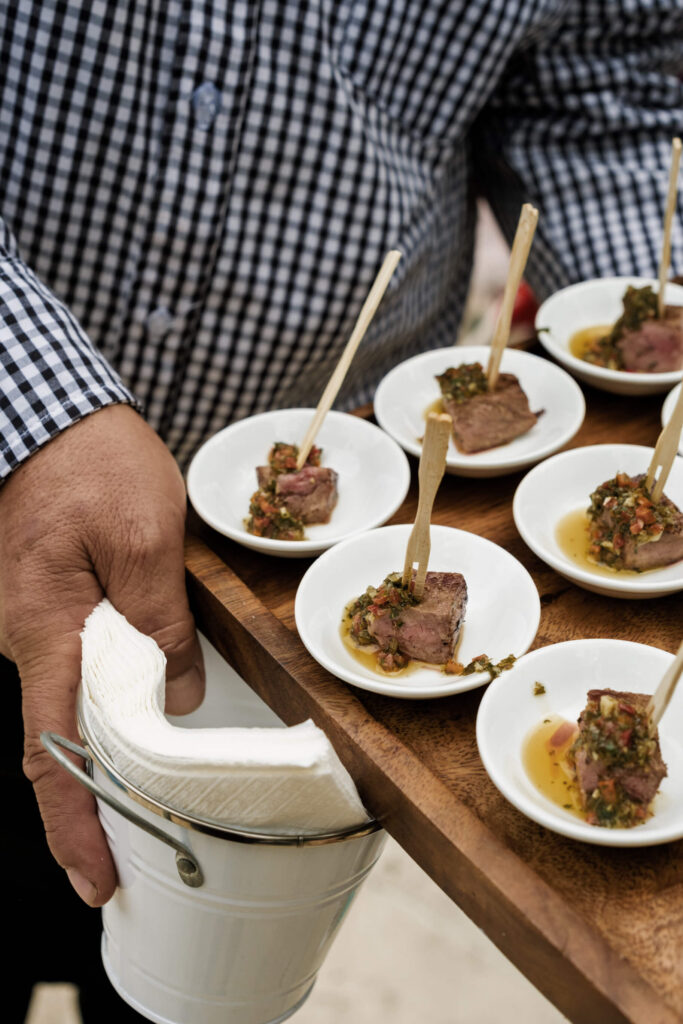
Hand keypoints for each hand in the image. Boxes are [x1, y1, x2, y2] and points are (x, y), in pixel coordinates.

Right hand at [0, 405, 204, 905]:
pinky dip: (113, 689)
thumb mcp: (146, 539)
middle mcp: (24, 639)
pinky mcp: (46, 604)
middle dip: (110, 788)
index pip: (54, 751)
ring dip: (119, 731)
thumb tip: (179, 697)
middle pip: (65, 733)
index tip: (97, 879)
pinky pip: (76, 662)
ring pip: (76, 696)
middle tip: (165, 832)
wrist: (44, 412)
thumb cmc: (90, 463)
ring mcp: (30, 622)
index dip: (75, 823)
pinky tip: (151, 692)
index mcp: (44, 631)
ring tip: (172, 762)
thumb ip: (162, 621)